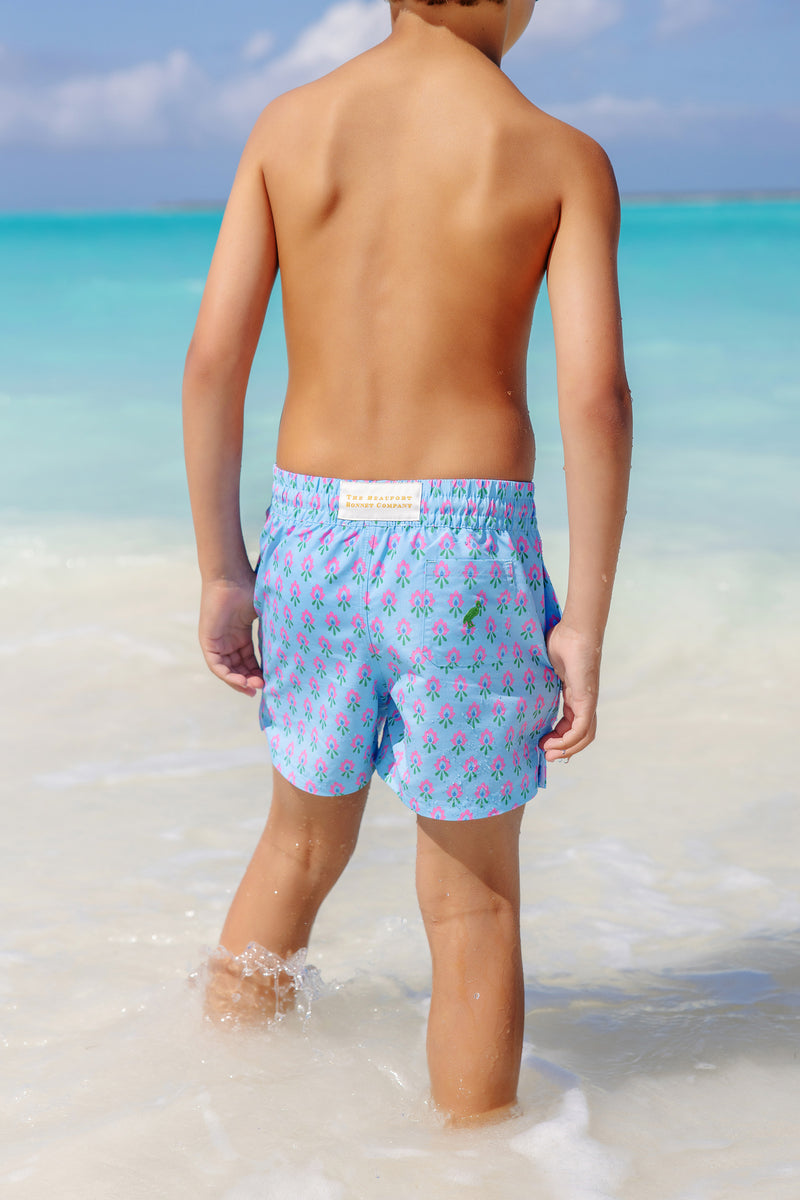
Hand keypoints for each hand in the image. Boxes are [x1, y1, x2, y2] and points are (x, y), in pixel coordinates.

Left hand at [198, 576, 263, 696]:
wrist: (232, 577)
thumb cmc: (250, 589)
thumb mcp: (266, 614)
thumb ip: (274, 629)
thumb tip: (297, 641)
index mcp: (241, 635)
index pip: (249, 661)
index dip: (259, 672)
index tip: (273, 680)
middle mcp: (228, 641)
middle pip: (239, 669)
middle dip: (251, 680)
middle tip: (264, 686)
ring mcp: (217, 642)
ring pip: (227, 671)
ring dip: (240, 682)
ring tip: (254, 687)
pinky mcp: (208, 642)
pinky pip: (216, 666)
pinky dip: (228, 676)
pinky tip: (241, 682)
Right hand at [538, 621, 600, 762]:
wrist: (575, 631)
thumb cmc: (559, 642)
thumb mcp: (545, 667)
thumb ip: (538, 679)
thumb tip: (516, 681)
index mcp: (575, 695)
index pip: (571, 724)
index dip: (558, 737)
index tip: (541, 742)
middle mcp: (583, 701)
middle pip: (581, 735)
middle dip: (564, 748)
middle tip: (545, 755)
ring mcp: (587, 701)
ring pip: (584, 736)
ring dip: (567, 749)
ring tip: (548, 753)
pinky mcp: (587, 699)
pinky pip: (582, 728)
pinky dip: (569, 740)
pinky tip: (553, 743)